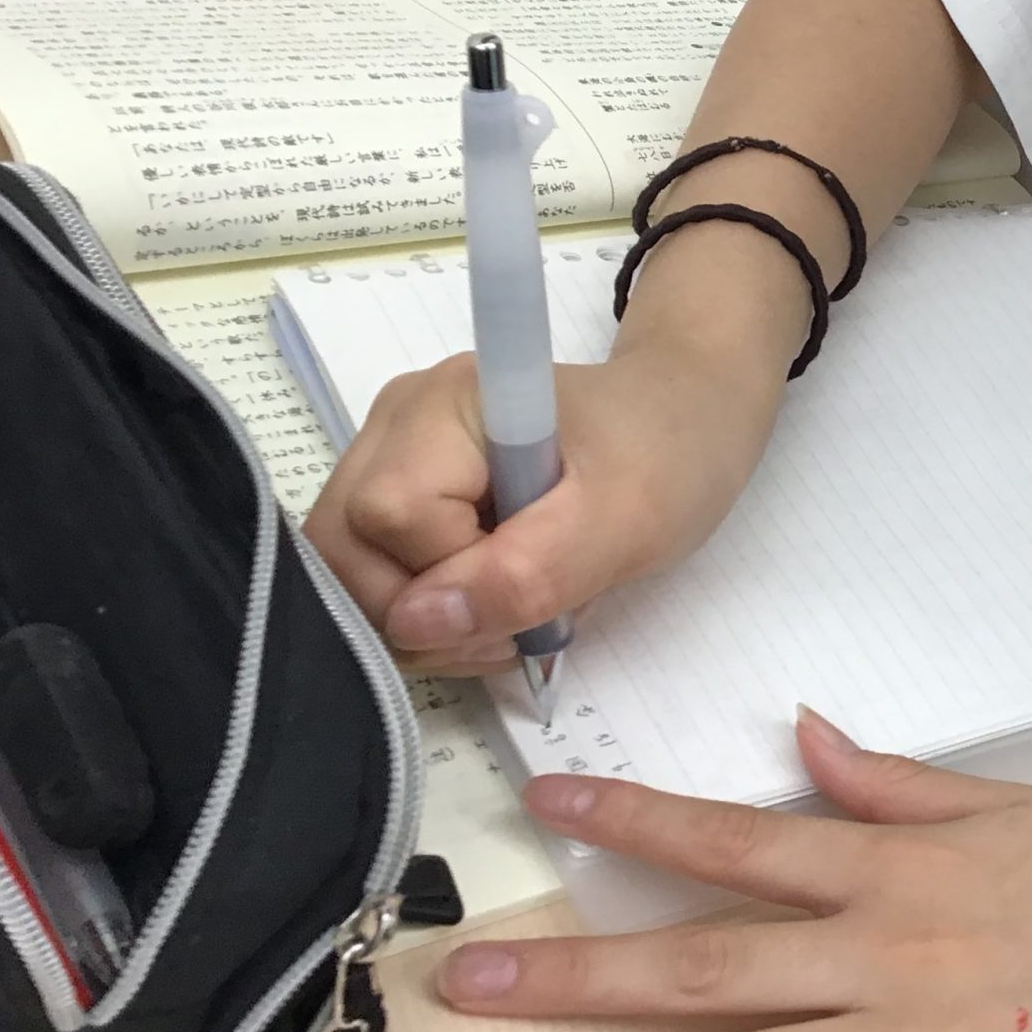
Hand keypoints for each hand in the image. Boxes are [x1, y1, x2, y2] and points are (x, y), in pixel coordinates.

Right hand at [303, 330, 779, 673]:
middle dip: (424, 618)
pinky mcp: (404, 488)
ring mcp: (392, 453)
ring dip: (432, 623)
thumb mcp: (623, 523)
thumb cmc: (669, 455)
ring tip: (520, 610)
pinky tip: (500, 597)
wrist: (688, 419)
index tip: (538, 586)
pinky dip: (436, 610)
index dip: (452, 575)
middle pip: (343, 548)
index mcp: (445, 404)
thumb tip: (414, 622)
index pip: (388, 518)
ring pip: (352, 571)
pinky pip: (381, 571)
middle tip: (520, 626)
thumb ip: (524, 574)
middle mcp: (397, 420)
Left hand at [433, 710, 1031, 1031]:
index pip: (735, 841)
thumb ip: (890, 785)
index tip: (543, 809)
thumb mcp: (1008, 808)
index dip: (630, 825)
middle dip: (576, 981)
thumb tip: (804, 736)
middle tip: (468, 994)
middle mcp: (888, 957)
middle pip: (704, 971)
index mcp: (897, 868)